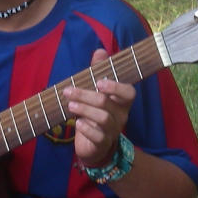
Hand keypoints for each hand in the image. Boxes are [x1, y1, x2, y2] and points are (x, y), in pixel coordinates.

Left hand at [64, 49, 135, 167]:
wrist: (94, 146)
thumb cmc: (95, 114)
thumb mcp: (96, 92)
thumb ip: (98, 72)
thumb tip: (100, 50)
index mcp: (121, 102)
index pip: (129, 93)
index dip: (116, 86)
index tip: (99, 82)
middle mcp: (120, 116)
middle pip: (106, 103)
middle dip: (85, 95)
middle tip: (68, 91)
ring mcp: (112, 131)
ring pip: (102, 118)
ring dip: (84, 110)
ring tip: (70, 105)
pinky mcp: (103, 144)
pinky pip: (98, 136)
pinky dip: (87, 129)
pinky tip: (77, 124)